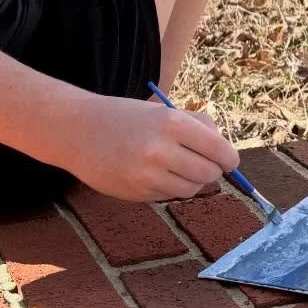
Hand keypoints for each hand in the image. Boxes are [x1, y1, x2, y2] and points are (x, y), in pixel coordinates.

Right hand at [52, 93, 239, 201]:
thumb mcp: (163, 111)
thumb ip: (198, 127)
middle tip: (203, 162)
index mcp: (172, 123)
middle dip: (211, 170)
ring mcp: (147, 175)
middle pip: (209, 173)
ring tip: (176, 166)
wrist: (77, 131)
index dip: (229, 158)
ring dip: (191, 180)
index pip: (220, 150)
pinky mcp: (136, 193)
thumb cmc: (126, 117)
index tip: (229, 161)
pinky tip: (153, 173)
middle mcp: (160, 150)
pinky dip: (169, 187)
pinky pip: (168, 196)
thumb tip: (226, 152)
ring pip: (191, 189)